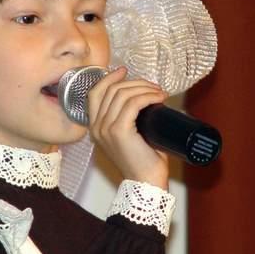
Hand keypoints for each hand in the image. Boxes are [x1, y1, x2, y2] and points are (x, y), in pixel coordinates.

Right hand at [86, 67, 169, 189]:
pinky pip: (133, 103)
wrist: (146, 182)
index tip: (124, 71)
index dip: (109, 78)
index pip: (95, 93)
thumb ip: (129, 118)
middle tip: (153, 87)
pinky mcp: (119, 131)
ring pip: (123, 94)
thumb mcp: (130, 134)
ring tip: (159, 93)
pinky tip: (158, 98)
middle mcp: (97, 127)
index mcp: (96, 126)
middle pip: (112, 90)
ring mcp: (106, 129)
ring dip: (144, 89)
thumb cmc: (143, 160)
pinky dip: (147, 96)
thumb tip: (146, 96)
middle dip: (135, 83)